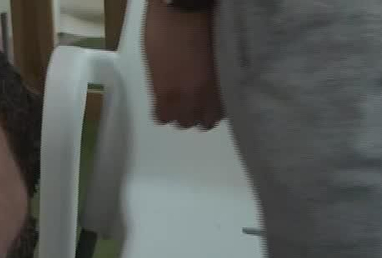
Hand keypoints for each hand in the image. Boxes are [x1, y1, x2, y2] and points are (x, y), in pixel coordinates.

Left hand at [144, 2, 223, 129]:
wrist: (188, 8)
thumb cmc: (164, 27)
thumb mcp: (153, 59)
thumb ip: (160, 83)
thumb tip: (167, 93)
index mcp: (166, 94)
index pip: (165, 118)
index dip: (167, 109)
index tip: (169, 101)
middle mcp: (189, 100)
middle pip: (188, 121)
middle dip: (187, 112)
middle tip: (189, 97)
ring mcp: (211, 93)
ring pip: (210, 118)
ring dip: (206, 110)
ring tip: (207, 96)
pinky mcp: (228, 83)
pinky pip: (225, 106)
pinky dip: (222, 102)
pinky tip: (219, 90)